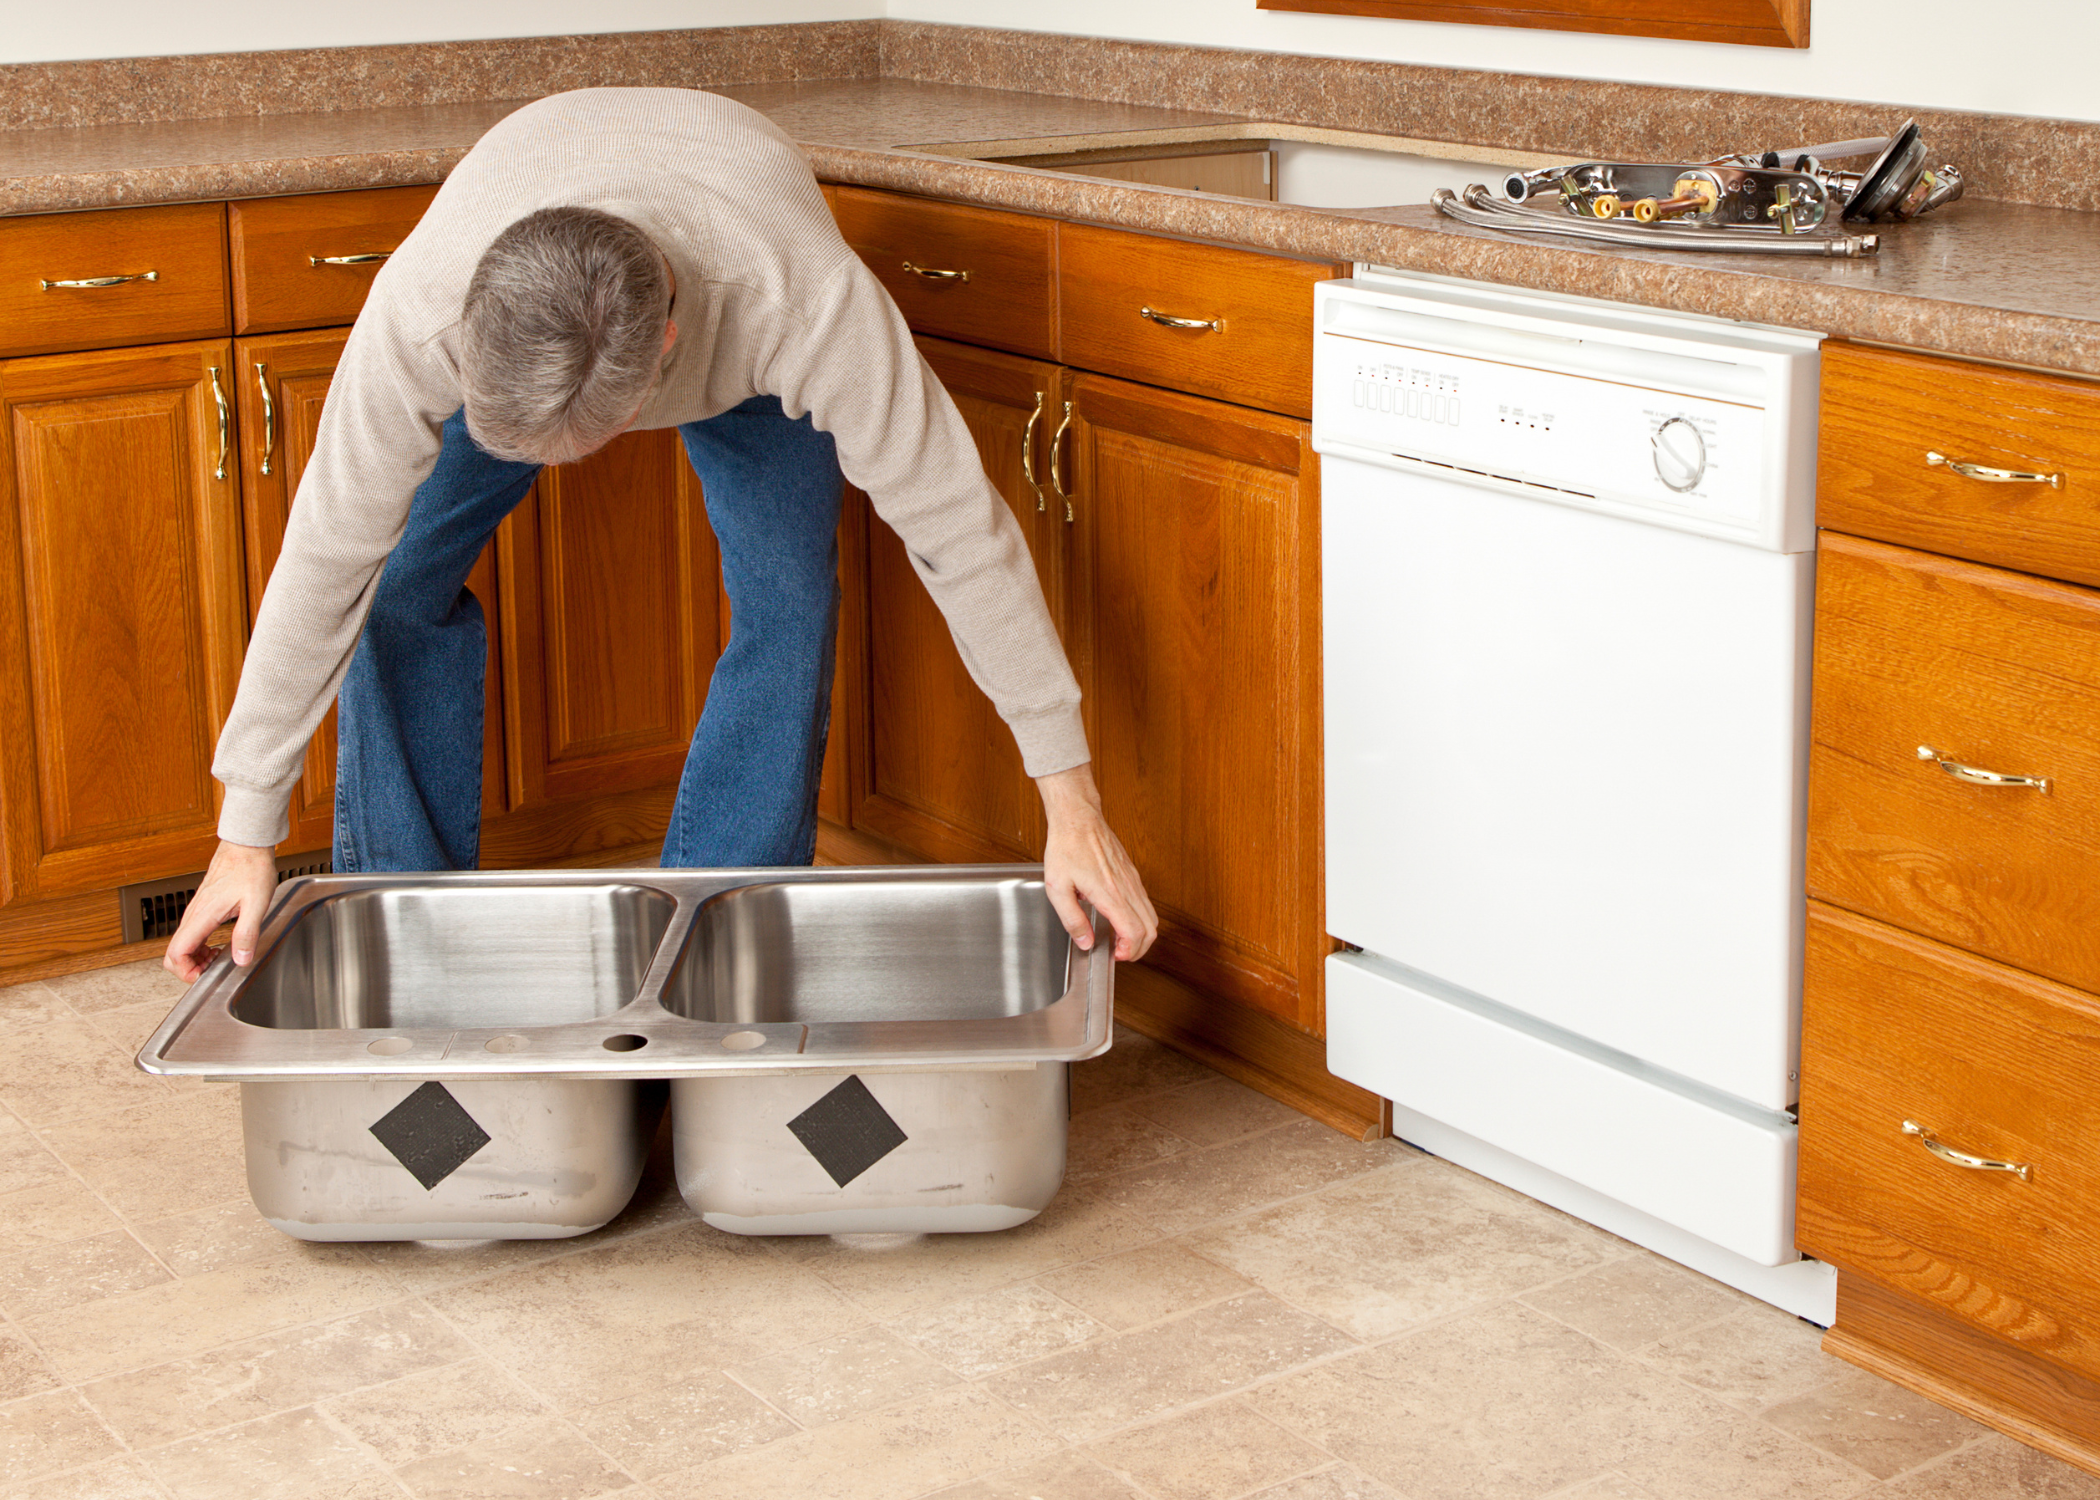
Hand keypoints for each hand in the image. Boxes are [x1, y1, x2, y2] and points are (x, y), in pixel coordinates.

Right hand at [163, 840, 278, 983]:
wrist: (246, 846)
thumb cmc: (251, 869)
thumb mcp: (256, 904)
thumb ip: (247, 933)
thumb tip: (241, 959)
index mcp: (202, 916)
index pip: (176, 953)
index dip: (186, 971)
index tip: (206, 975)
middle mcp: (193, 915)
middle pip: (173, 953)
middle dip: (189, 969)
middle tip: (214, 970)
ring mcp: (196, 911)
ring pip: (182, 945)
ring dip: (196, 959)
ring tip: (221, 959)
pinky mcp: (202, 908)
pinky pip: (191, 935)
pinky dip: (200, 947)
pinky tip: (220, 946)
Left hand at [1037, 763, 1157, 961]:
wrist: (1078, 819)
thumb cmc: (1066, 848)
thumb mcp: (1057, 888)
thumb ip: (1072, 919)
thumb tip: (1085, 941)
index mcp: (1108, 893)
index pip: (1134, 931)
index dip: (1129, 951)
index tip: (1115, 955)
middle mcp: (1126, 887)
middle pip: (1150, 929)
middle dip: (1139, 949)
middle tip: (1120, 953)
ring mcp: (1132, 880)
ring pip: (1152, 916)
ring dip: (1141, 934)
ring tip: (1120, 939)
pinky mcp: (1132, 874)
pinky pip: (1146, 903)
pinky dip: (1140, 918)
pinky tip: (1120, 919)